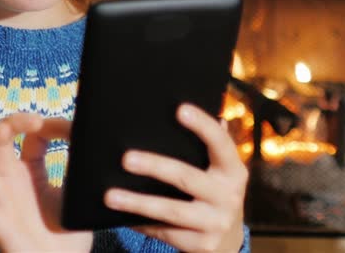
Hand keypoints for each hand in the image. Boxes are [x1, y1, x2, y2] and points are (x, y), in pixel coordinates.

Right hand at [0, 113, 92, 252]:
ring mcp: (3, 202)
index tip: (56, 125)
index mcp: (27, 172)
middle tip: (23, 122)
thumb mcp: (76, 186)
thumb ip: (79, 159)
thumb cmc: (69, 229)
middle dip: (2, 127)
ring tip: (3, 134)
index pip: (19, 137)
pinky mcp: (0, 225)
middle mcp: (10, 183)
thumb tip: (85, 128)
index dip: (31, 123)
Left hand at [104, 103, 247, 252]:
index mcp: (233, 169)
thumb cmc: (216, 190)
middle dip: (155, 166)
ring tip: (110, 195)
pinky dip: (143, 223)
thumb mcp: (220, 169)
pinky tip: (123, 216)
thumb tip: (195, 105)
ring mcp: (217, 222)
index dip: (202, 125)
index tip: (179, 109)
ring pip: (172, 211)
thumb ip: (211, 143)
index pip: (220, 142)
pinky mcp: (203, 246)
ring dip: (138, 202)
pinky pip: (166, 233)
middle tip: (126, 158)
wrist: (229, 239)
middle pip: (187, 178)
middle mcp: (229, 195)